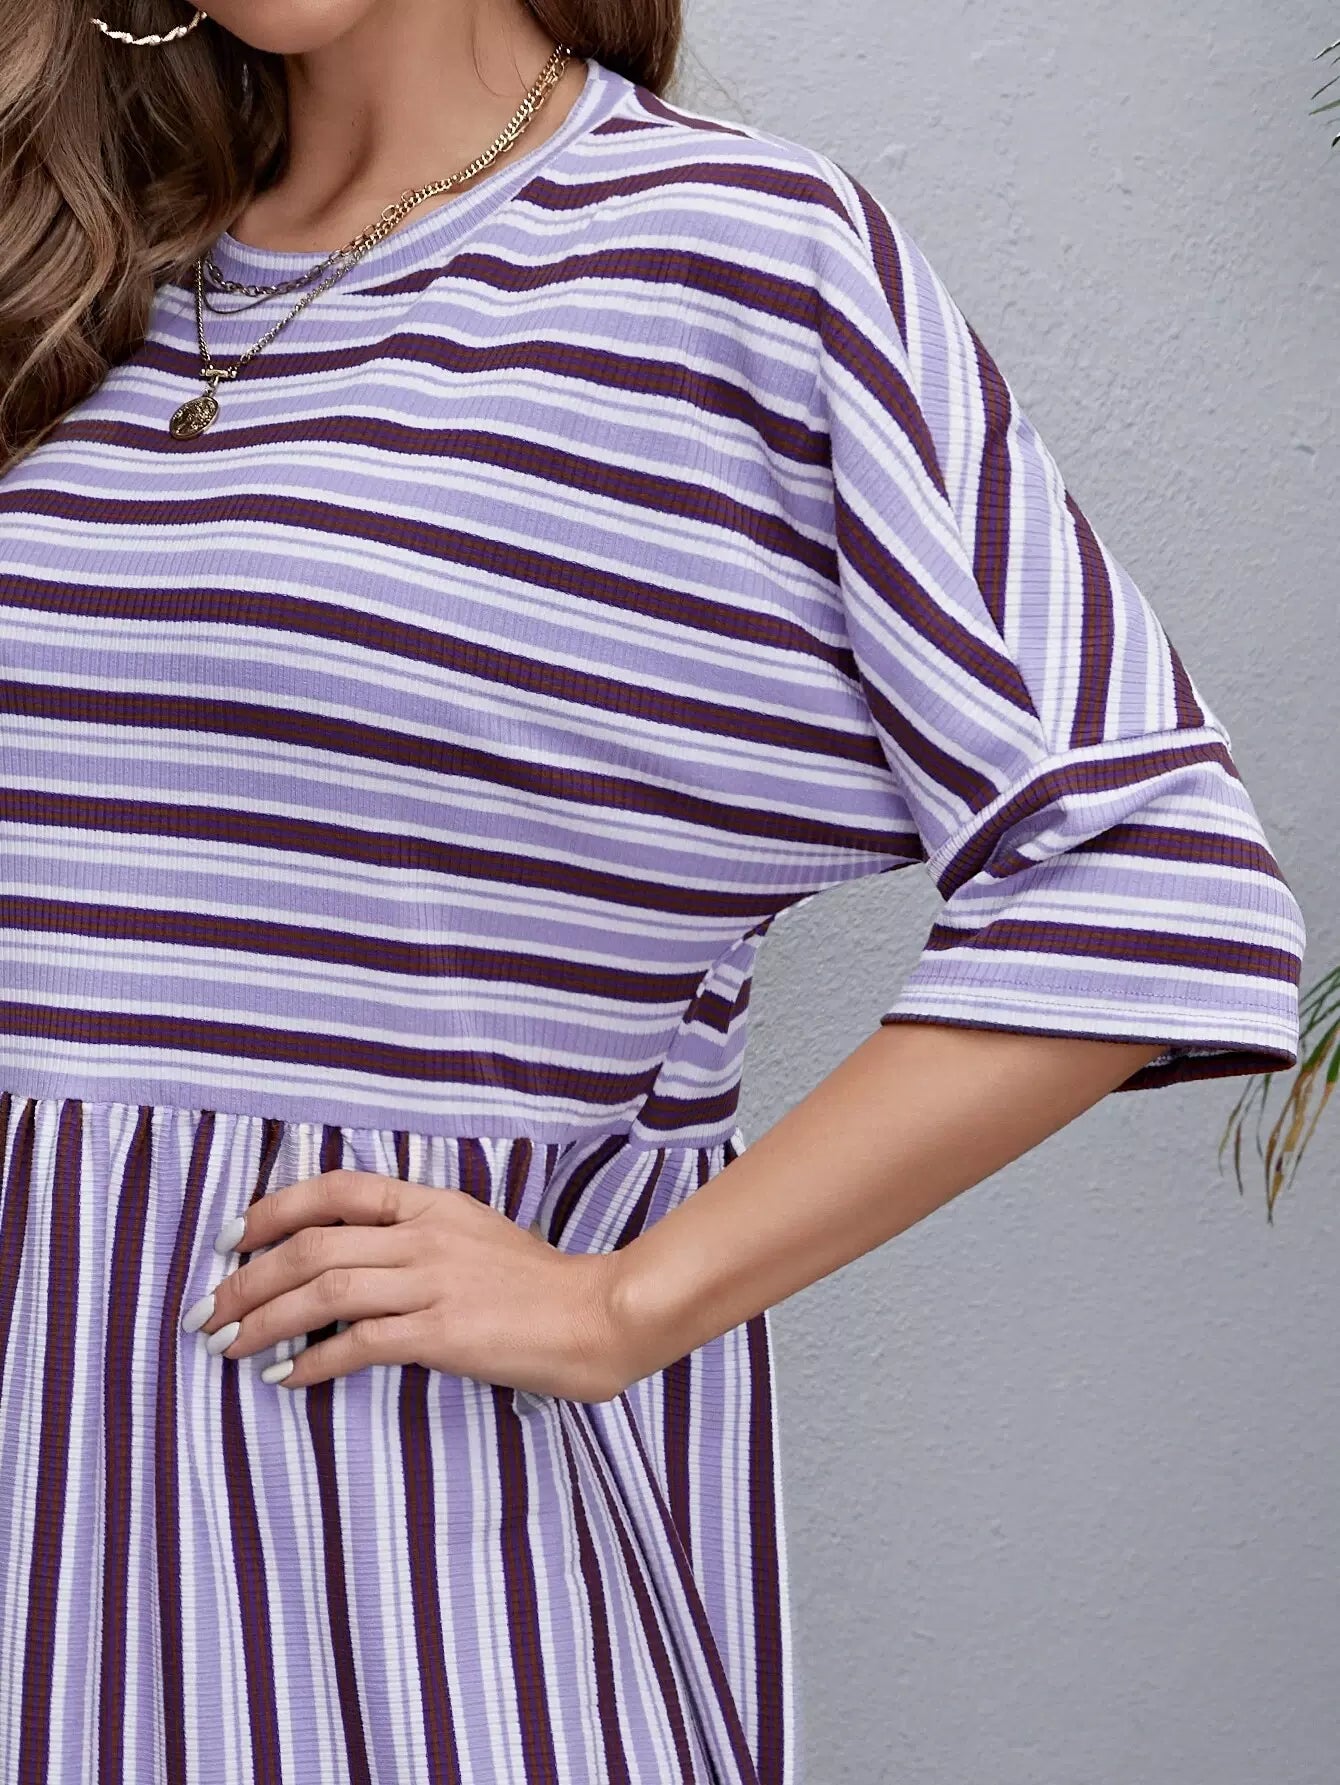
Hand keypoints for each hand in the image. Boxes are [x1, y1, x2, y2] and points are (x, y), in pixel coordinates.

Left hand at [184, 1169, 628, 1401]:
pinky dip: (311, 1363)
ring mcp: (434, 1283)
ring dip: (263, 1320)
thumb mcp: (480, 1236)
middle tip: (206, 1311)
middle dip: (246, 1279)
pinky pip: (358, 1344)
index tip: (229, 1237)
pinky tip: (284, 1378)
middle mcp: (426, 1237)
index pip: (336, 1190)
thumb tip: (356, 1259)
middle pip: (312, 1246)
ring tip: (227, 1346)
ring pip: (324, 1291)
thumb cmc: (544, 1285)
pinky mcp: (442, 1334)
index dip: (273, 1210)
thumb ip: (422, 1239)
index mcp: (433, 1205)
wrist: (600, 1315)